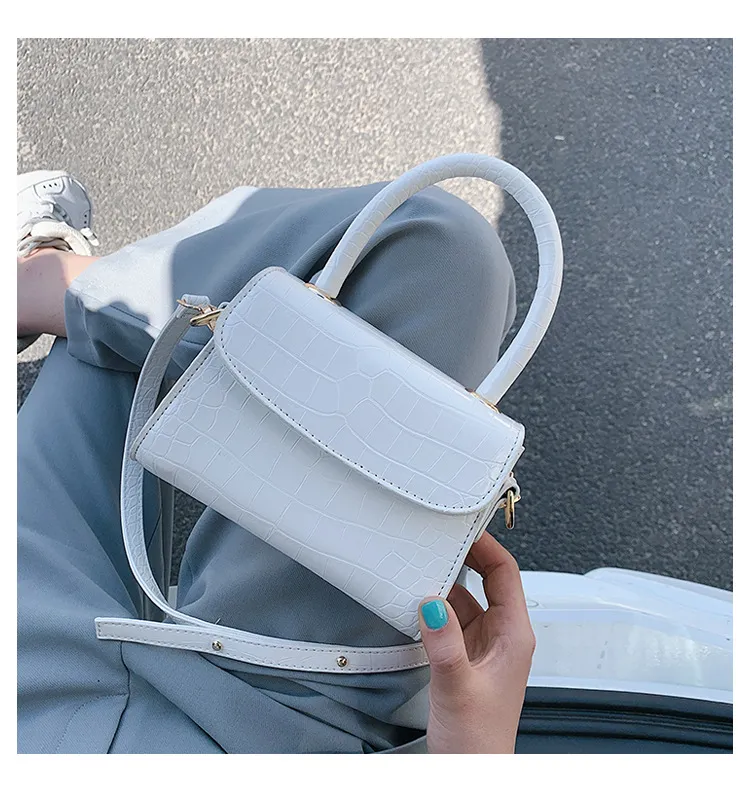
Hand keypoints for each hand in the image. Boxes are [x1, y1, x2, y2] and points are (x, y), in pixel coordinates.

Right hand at [418, 531, 535, 752]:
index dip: (487, 546)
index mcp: (514, 636)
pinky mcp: (465, 655)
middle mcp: (502, 635)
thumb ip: (444, 642)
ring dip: (446, 585)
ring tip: (423, 568)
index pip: (506, 573)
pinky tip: (418, 604)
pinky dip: (435, 608)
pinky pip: (451, 618)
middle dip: (465, 558)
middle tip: (441, 538)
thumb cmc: (478, 740)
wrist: (469, 772)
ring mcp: (483, 644)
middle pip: (487, 580)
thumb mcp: (457, 685)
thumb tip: (433, 603)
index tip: (466, 527)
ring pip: (466, 598)